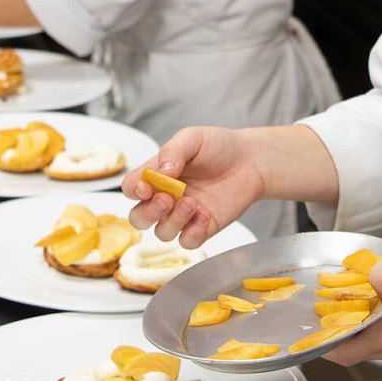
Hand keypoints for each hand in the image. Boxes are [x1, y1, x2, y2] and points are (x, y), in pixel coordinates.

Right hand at [122, 127, 270, 248]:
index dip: (133, 190)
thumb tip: (162, 172)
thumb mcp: (193, 139)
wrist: (250, 160)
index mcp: (157, 175)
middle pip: (139, 218)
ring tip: (192, 203)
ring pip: (162, 233)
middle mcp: (165, 198)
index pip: (131, 187)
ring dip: (173, 221)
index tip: (146, 187)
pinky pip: (187, 241)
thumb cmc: (218, 146)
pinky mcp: (202, 228)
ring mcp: (182, 215)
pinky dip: (193, 232)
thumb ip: (173, 152)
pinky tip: (205, 214)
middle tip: (166, 199)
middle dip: (148, 212)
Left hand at [323, 255, 381, 365]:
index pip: (343, 351)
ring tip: (373, 293)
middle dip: (346, 324)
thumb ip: (379, 273)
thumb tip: (366, 283)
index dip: (324, 337)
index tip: (317, 318)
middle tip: (344, 297)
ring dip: (369, 322)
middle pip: (358, 346)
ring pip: (377, 342)